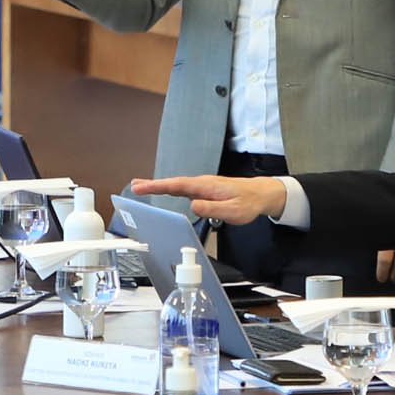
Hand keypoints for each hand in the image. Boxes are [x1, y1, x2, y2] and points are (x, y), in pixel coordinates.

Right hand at [131, 173, 287, 225]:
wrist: (260, 194)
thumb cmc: (248, 202)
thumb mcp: (232, 211)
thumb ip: (212, 209)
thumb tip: (193, 206)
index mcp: (206, 187)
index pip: (177, 185)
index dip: (158, 186)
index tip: (142, 187)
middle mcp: (201, 184)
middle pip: (172, 183)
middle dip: (152, 184)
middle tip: (134, 186)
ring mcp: (202, 186)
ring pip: (176, 185)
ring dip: (158, 186)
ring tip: (140, 187)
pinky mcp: (203, 190)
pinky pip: (182, 188)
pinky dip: (169, 188)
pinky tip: (162, 190)